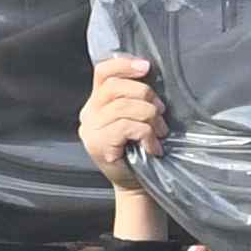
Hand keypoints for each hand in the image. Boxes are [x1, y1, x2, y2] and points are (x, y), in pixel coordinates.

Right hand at [83, 53, 168, 237]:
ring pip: (123, 107)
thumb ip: (136, 96)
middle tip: (161, 112)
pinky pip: (127, 126)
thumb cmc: (141, 148)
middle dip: (145, 94)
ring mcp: (91, 129)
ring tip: (160, 132)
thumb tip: (149, 71)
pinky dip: (146, 134)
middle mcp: (89, 112)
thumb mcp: (137, 116)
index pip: (103, 72)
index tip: (147, 67)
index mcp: (97, 101)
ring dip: (149, 117)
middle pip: (115, 87)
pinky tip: (153, 147)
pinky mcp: (98, 145)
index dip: (124, 65)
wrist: (137, 185)